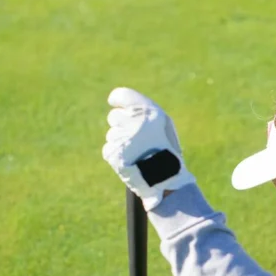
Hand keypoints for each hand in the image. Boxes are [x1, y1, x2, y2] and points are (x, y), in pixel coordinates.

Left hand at [102, 87, 196, 209]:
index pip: (123, 95)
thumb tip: (121, 105)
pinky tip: (129, 161)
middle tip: (134, 137)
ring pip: (111, 134)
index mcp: (149, 112)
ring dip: (120, 142)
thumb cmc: (166, 151)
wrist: (165, 179)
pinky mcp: (113, 153)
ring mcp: (123, 137)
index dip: (117, 99)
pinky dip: (117, 155)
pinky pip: (108, 148)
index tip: (114, 102)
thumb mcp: (163, 126)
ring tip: (136, 153)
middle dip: (121, 125)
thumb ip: (143, 112)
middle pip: (114, 116)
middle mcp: (134, 122)